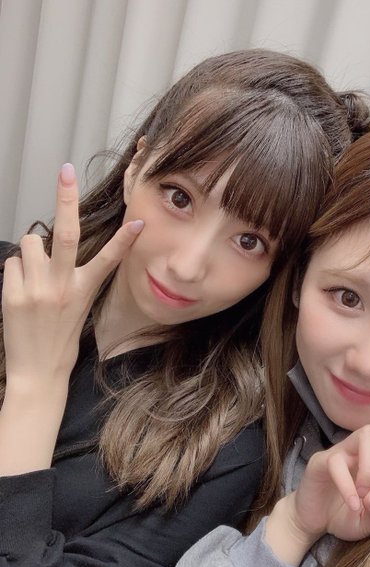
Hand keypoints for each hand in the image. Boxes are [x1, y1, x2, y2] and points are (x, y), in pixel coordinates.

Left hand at [2, 163, 142, 389]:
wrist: (38, 373)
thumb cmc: (60, 340)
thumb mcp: (79, 310)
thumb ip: (70, 278)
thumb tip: (50, 247)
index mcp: (83, 291)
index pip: (108, 260)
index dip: (124, 239)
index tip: (138, 223)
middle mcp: (62, 287)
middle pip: (65, 234)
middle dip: (66, 198)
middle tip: (65, 172)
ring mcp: (37, 290)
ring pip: (30, 243)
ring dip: (31, 251)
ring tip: (34, 273)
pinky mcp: (13, 295)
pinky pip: (12, 263)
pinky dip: (16, 270)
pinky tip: (21, 289)